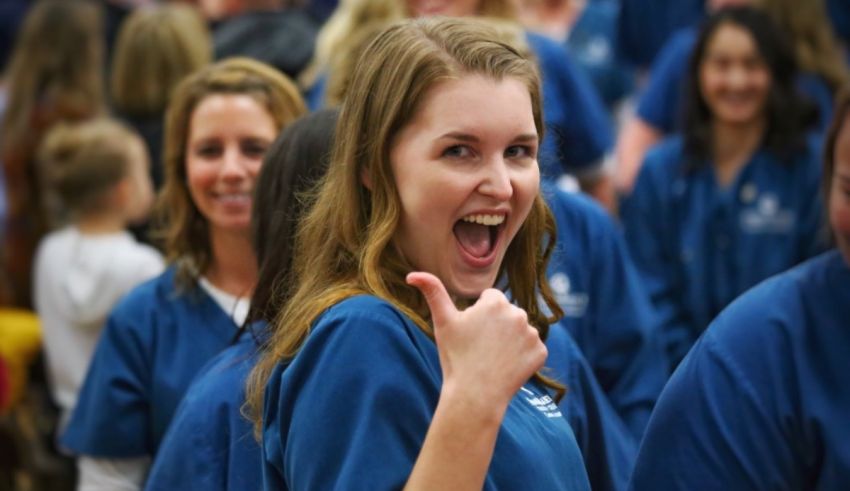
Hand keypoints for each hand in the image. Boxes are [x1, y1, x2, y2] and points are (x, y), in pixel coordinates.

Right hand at [406, 272, 546, 408]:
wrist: (475, 395)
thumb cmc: (456, 356)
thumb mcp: (442, 321)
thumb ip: (432, 291)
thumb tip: (411, 275)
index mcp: (496, 301)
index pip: (489, 299)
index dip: (478, 316)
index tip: (471, 333)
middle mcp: (518, 313)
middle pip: (506, 314)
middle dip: (495, 326)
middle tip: (480, 347)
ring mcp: (532, 334)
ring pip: (519, 331)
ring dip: (509, 340)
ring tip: (493, 358)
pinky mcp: (540, 352)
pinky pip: (531, 349)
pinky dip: (522, 357)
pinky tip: (506, 367)